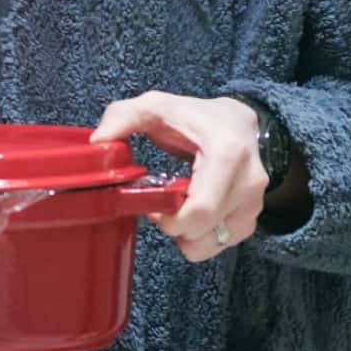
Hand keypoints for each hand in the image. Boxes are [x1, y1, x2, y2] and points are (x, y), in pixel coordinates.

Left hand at [90, 91, 265, 261]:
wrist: (237, 122)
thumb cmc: (193, 115)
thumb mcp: (155, 105)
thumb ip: (123, 117)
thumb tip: (97, 142)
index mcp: (227, 154)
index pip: (200, 209)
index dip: (168, 218)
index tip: (149, 204)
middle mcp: (248, 183)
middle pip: (204, 231)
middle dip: (172, 226)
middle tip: (158, 204)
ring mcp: (254, 204)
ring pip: (213, 244)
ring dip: (186, 235)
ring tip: (175, 207)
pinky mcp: (251, 218)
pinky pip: (222, 244)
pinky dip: (200, 236)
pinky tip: (190, 212)